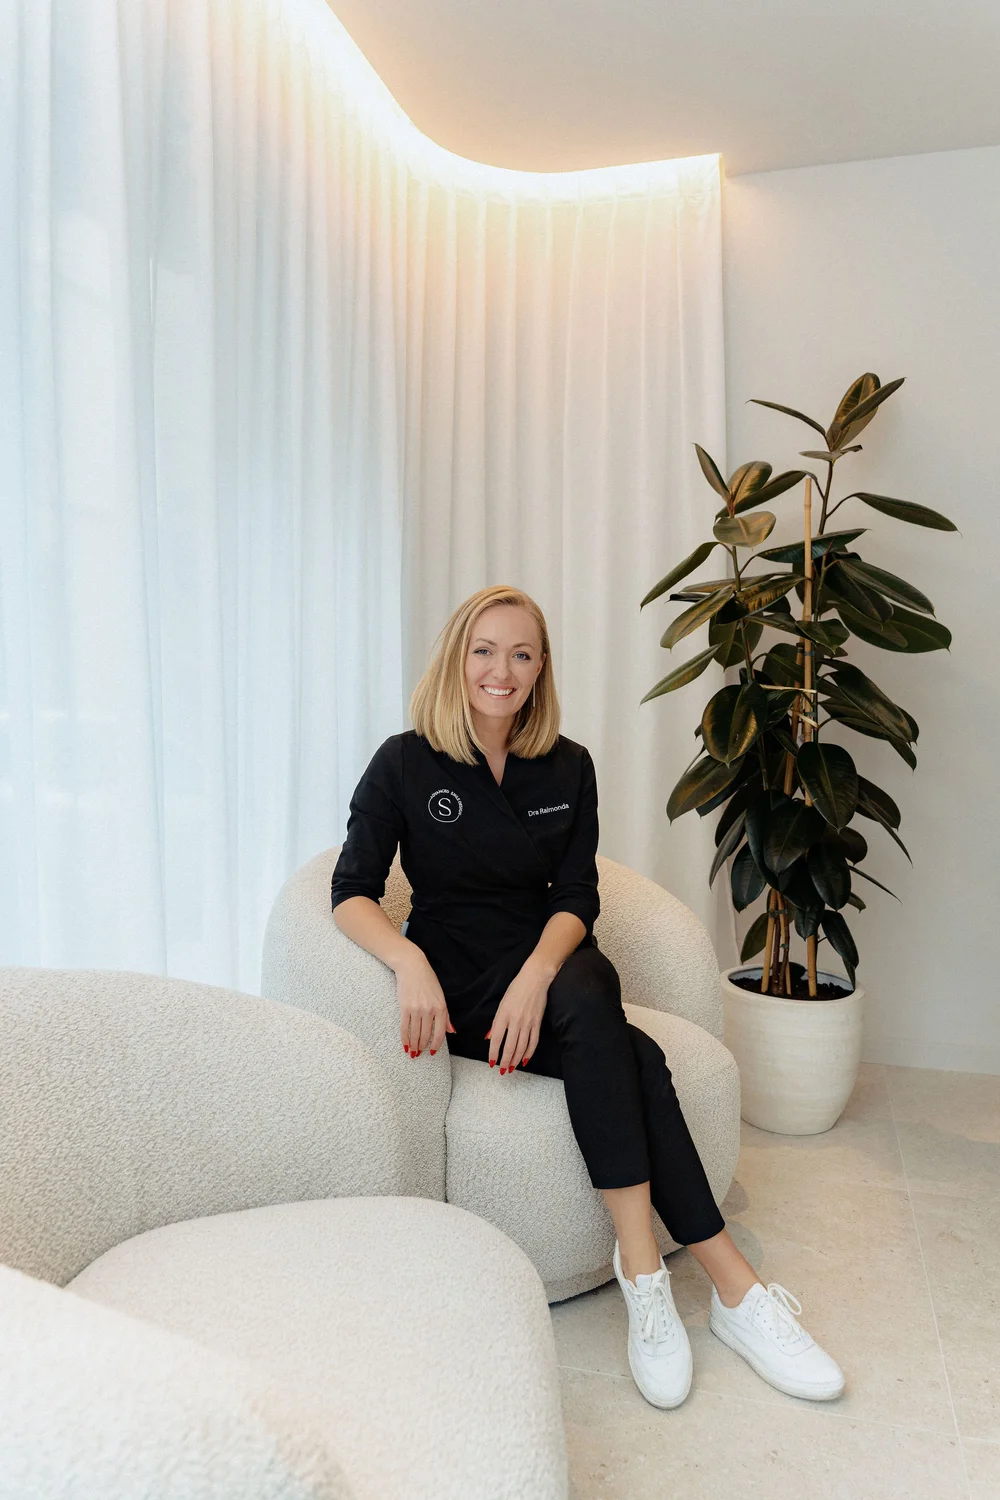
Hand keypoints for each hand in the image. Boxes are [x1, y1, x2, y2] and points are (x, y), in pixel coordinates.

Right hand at [395, 951, 455, 1057]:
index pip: (440, 1033)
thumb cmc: (428, 981)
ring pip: (415, 1033)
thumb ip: (446, 1015)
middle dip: (422, 1047)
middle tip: (419, 1054)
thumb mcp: (441, 997)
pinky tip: (405, 1044)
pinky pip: (404, 1027)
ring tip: (412, 1052)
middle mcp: (429, 1010)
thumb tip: (452, 1031)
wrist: (412, 967)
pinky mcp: (404, 1007)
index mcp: (441, 1008)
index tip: (431, 1052)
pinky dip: (404, 1038)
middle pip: (426, 1035)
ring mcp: (416, 1009)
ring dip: (413, 1045)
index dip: (435, 1045)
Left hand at [486, 959, 550, 1073]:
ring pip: (521, 1047)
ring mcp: (528, 1022)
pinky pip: (533, 1042)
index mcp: (503, 1014)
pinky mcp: (538, 1023)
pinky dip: (529, 1052)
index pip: (497, 1039)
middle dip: (506, 1061)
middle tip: (503, 1071)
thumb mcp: (502, 1003)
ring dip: (516, 1060)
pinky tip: (525, 1059)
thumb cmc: (516, 989)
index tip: (492, 1063)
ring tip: (512, 1068)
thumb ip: (496, 1022)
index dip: (494, 1053)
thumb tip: (490, 1038)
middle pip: (510, 1046)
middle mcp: (515, 1020)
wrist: (535, 978)